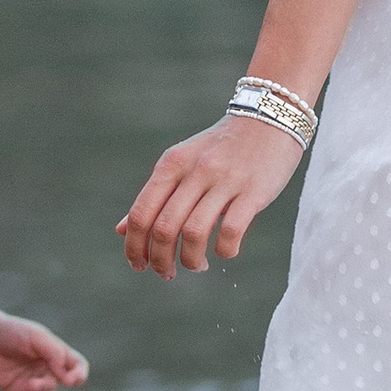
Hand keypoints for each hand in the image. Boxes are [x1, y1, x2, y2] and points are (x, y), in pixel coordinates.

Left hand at [0, 309, 87, 390]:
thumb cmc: (12, 332)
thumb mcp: (37, 337)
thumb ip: (55, 354)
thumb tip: (68, 378)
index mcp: (55, 353)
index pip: (78, 367)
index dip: (79, 376)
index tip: (69, 380)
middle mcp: (46, 368)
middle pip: (62, 384)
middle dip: (48, 385)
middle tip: (32, 382)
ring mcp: (33, 380)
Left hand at [117, 113, 303, 277]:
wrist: (269, 116)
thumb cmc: (221, 148)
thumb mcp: (182, 163)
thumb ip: (155, 196)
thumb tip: (122, 230)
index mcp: (172, 163)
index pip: (141, 213)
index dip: (134, 246)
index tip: (139, 265)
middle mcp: (195, 170)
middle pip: (163, 228)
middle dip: (160, 260)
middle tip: (167, 274)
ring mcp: (225, 180)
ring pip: (194, 233)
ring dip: (190, 259)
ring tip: (196, 264)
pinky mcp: (254, 191)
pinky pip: (231, 230)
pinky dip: (224, 250)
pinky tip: (225, 251)